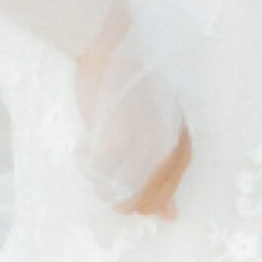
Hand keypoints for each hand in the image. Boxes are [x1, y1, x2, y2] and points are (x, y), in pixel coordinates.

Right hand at [72, 23, 190, 219]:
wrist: (111, 49)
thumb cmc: (127, 80)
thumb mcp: (155, 113)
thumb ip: (162, 156)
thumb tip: (168, 213)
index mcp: (178, 129)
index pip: (176, 175)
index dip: (162, 195)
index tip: (152, 210)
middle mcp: (165, 139)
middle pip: (150, 189)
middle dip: (132, 201)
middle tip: (115, 199)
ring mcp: (141, 141)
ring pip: (123, 187)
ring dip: (106, 186)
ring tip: (96, 169)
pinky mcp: (115, 141)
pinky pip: (100, 173)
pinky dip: (90, 169)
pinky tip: (84, 152)